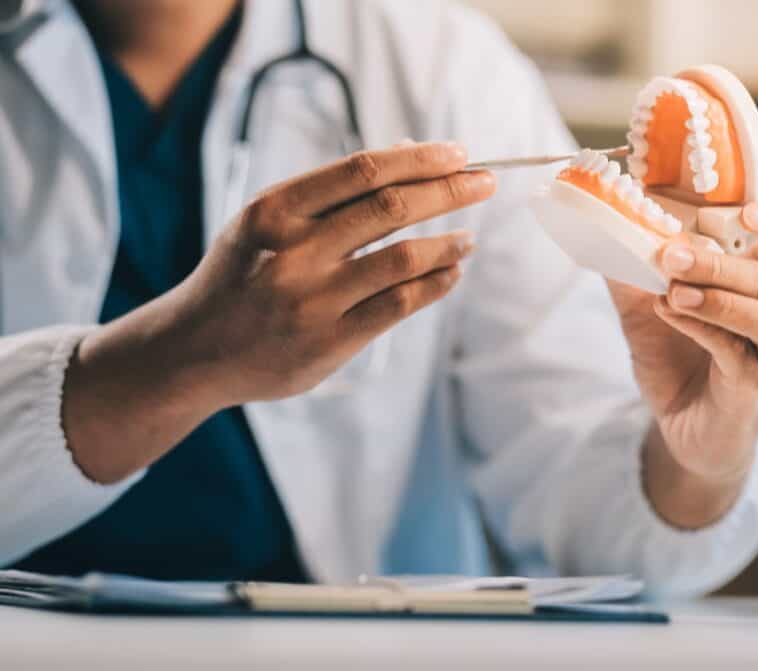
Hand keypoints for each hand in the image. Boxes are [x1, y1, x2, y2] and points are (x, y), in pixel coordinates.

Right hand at [65, 142, 494, 481]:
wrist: (193, 351)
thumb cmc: (242, 274)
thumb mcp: (268, 222)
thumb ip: (333, 193)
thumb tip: (409, 153)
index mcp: (274, 210)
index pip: (362, 170)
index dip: (419, 159)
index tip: (459, 153)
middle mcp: (293, 251)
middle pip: (391, 207)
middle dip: (450, 190)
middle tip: (485, 182)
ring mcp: (312, 300)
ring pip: (404, 259)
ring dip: (449, 243)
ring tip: (468, 238)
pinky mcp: (330, 342)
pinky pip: (400, 305)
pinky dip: (436, 284)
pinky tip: (450, 273)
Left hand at [607, 199, 757, 526]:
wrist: (682, 432)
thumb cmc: (676, 363)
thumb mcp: (644, 310)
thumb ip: (629, 272)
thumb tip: (598, 231)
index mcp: (757, 282)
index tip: (745, 210)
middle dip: (718, 261)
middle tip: (672, 255)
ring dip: (720, 296)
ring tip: (674, 291)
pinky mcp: (751, 384)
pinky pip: (735, 350)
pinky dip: (703, 327)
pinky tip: (670, 312)